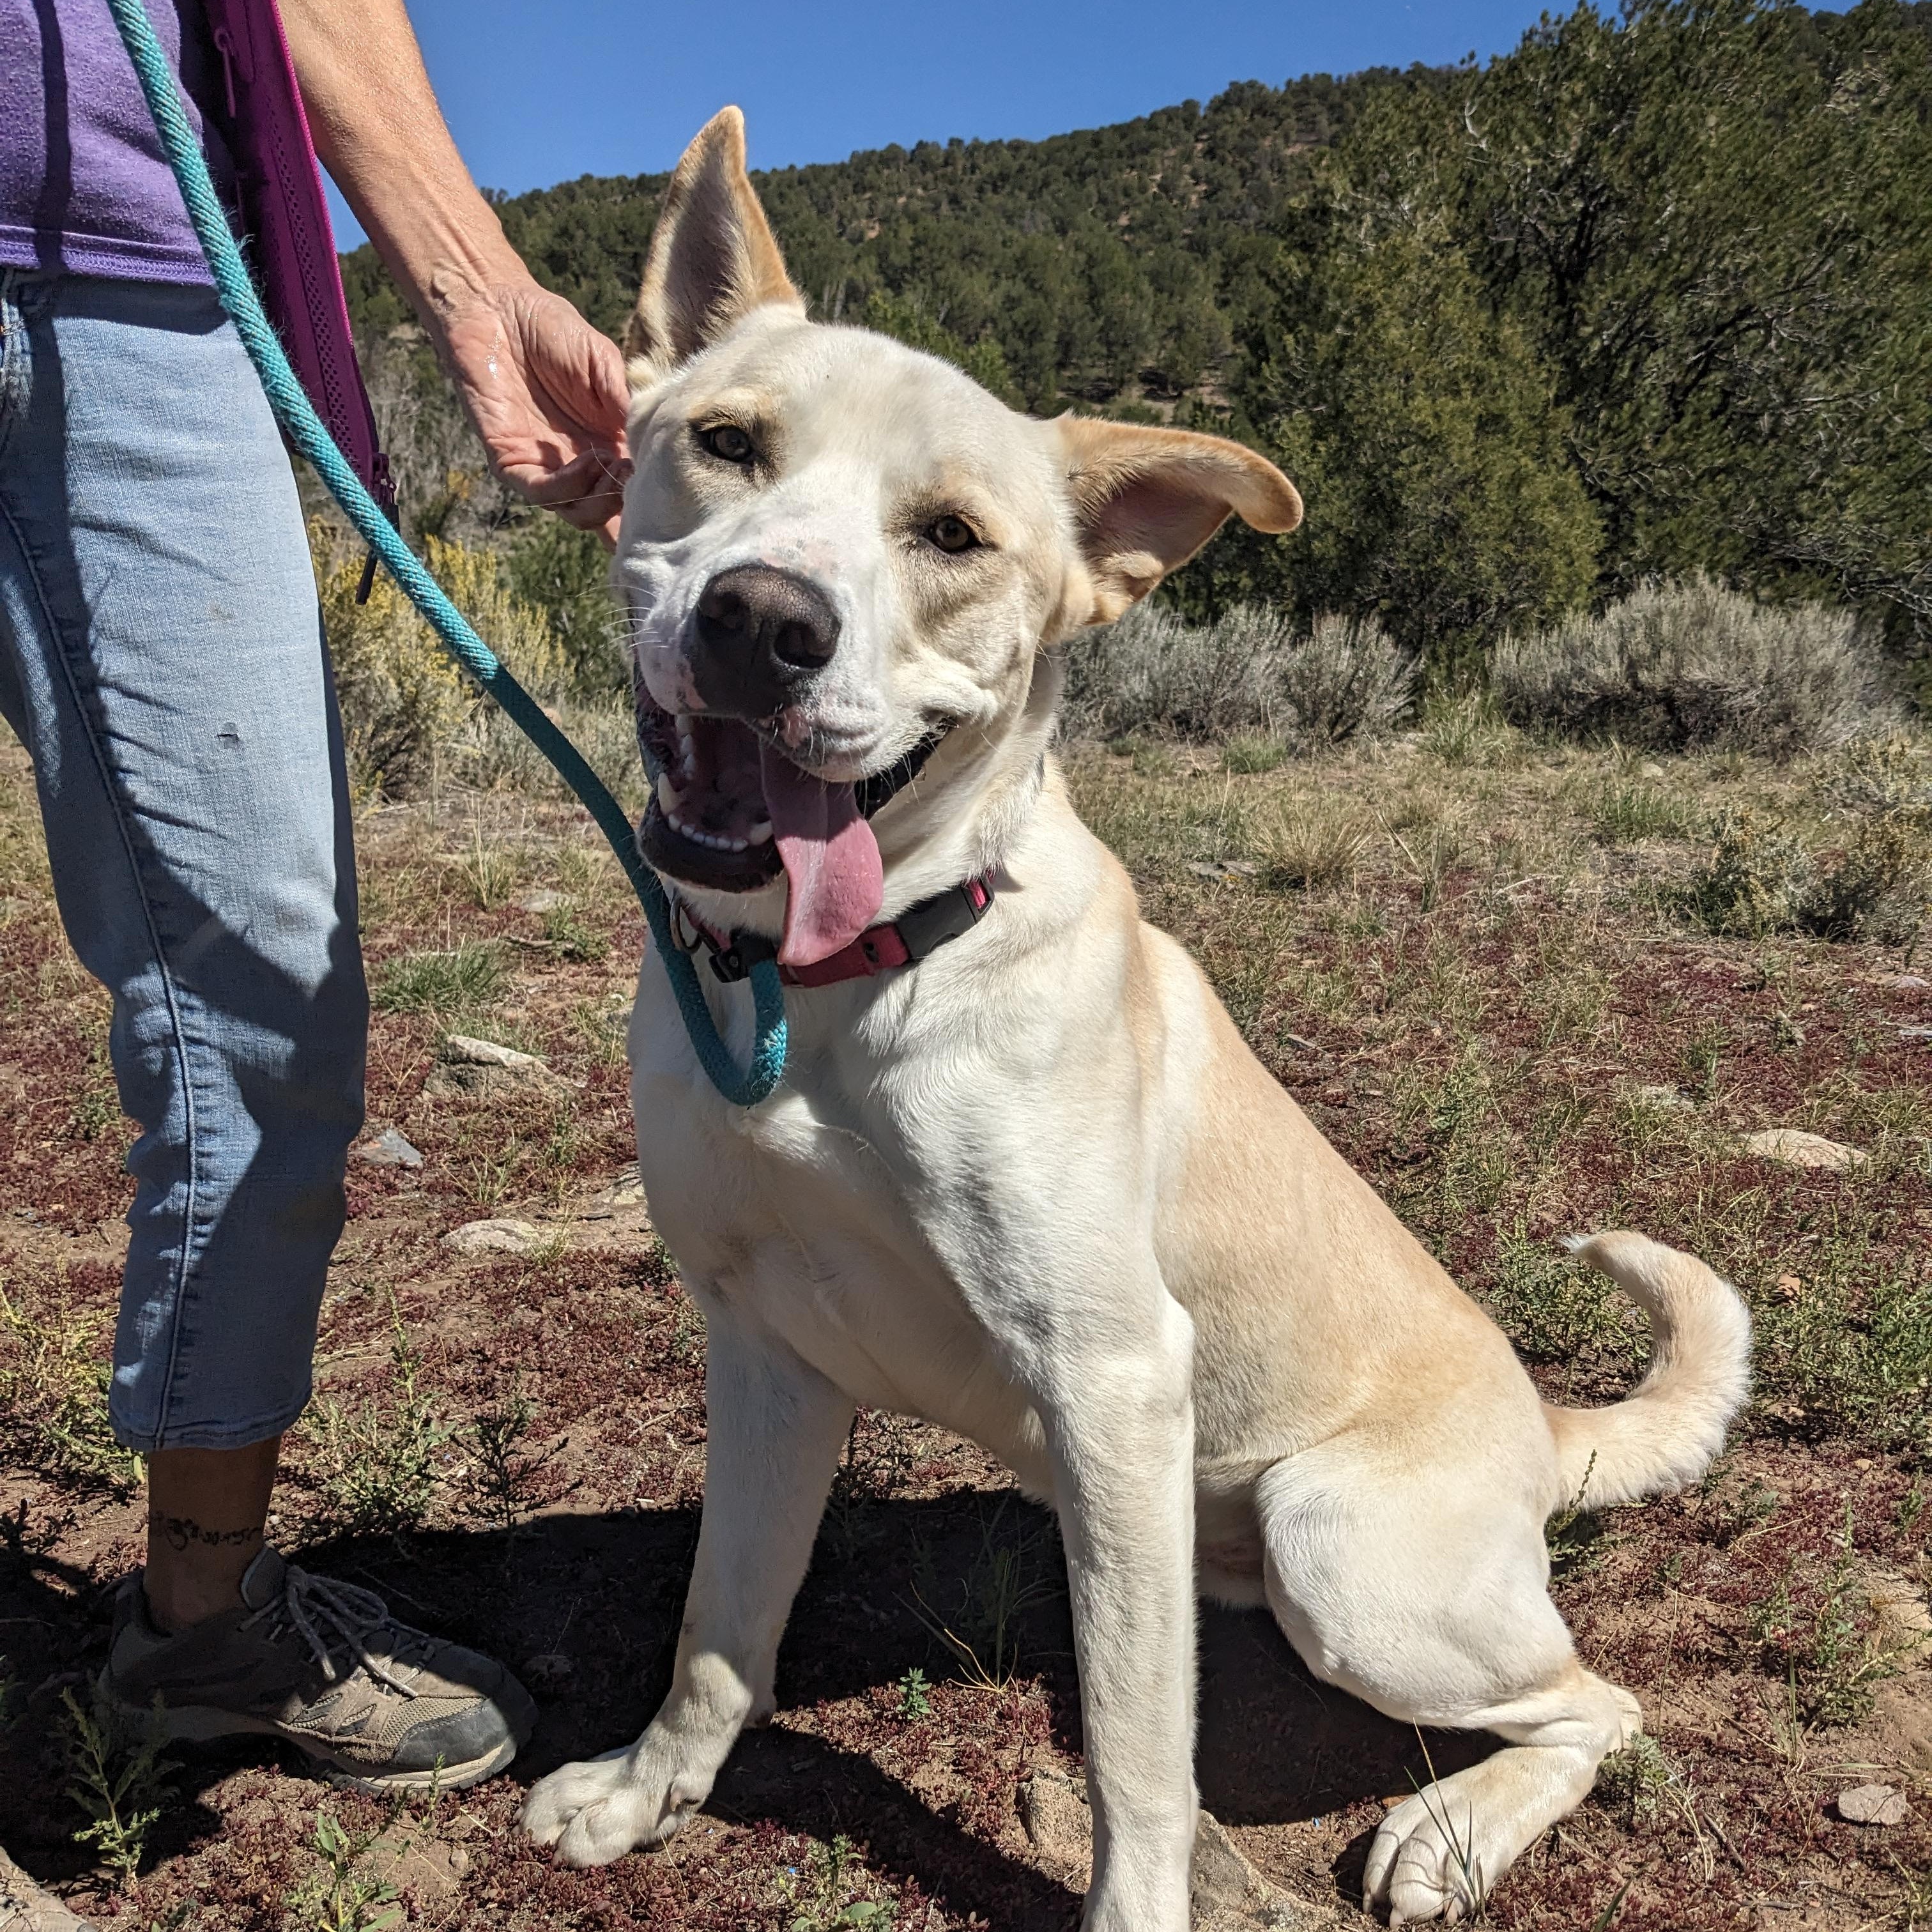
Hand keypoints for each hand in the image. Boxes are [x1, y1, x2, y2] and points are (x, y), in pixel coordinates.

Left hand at [435, 275, 630, 542]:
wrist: (496, 308)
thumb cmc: (552, 329)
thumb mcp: (603, 360)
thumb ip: (625, 400)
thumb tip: (653, 443)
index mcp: (607, 443)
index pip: (630, 490)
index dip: (650, 499)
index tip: (669, 483)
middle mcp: (579, 462)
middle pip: (606, 514)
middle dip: (626, 507)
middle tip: (637, 478)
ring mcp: (546, 466)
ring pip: (576, 512)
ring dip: (600, 500)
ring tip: (614, 467)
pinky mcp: (512, 460)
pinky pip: (542, 492)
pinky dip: (569, 486)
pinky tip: (589, 460)